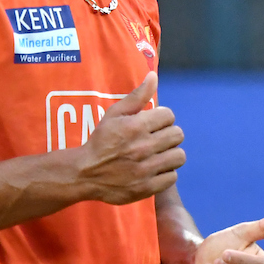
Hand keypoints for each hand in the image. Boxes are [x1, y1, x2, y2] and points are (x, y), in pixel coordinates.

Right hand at [77, 72, 185, 205]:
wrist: (85, 173)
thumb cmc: (101, 140)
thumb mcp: (114, 114)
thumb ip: (137, 95)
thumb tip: (153, 76)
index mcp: (136, 126)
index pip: (169, 116)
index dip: (162, 118)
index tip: (153, 124)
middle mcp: (143, 147)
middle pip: (177, 135)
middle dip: (168, 134)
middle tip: (157, 139)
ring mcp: (146, 169)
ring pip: (179, 156)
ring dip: (170, 154)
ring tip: (159, 154)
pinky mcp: (147, 187)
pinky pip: (172, 177)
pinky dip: (166, 173)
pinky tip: (154, 169)